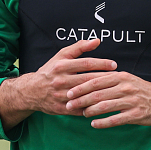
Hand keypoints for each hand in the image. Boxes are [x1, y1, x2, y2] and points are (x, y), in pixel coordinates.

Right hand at [0, 38, 116, 129]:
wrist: (31, 91)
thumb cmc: (50, 70)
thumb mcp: (61, 55)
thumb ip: (79, 47)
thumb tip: (97, 41)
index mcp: (62, 66)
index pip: (86, 63)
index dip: (102, 64)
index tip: (114, 65)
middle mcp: (61, 80)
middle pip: (88, 79)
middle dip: (105, 78)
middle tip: (119, 78)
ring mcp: (61, 95)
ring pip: (85, 95)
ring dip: (101, 93)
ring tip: (114, 90)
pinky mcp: (62, 108)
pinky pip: (81, 109)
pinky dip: (93, 107)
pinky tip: (104, 104)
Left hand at [65, 72, 150, 135]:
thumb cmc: (140, 89)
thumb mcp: (126, 79)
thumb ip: (109, 79)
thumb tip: (87, 81)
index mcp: (120, 76)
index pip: (95, 80)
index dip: (80, 87)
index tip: (68, 92)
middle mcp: (125, 87)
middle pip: (97, 93)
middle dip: (80, 100)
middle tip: (69, 104)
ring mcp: (130, 101)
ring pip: (104, 106)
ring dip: (90, 111)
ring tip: (82, 114)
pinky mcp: (135, 114)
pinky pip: (115, 119)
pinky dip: (102, 122)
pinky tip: (94, 124)